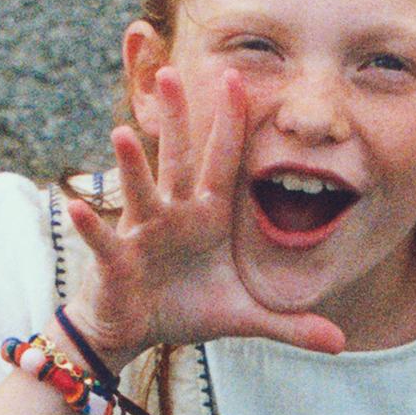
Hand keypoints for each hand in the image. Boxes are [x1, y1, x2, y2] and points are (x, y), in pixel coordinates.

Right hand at [58, 66, 346, 367]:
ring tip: (122, 133)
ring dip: (131, 165)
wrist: (136, 330)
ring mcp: (142, 233)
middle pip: (176, 159)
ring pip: (138, 191)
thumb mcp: (245, 317)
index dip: (230, 123)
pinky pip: (103, 240)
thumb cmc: (186, 309)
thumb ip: (291, 325)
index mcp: (206, 215)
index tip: (237, 78)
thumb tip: (340, 342)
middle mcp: (173, 213)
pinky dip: (89, 226)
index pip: (222, 161)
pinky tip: (74, 207)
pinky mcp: (115, 260)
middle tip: (172, 72)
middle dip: (176, 119)